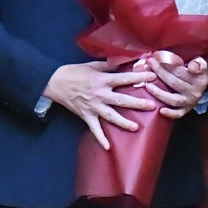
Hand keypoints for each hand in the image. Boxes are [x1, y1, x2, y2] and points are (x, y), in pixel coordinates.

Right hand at [43, 60, 158, 149]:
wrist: (55, 82)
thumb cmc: (74, 72)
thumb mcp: (92, 65)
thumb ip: (109, 64)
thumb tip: (125, 60)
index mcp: (102, 80)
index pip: (123, 78)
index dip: (138, 76)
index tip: (152, 76)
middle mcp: (100, 94)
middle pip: (121, 100)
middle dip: (137, 103)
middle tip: (152, 106)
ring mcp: (93, 107)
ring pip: (111, 116)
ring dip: (123, 122)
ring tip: (136, 127)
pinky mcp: (86, 115)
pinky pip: (94, 128)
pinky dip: (100, 138)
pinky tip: (108, 147)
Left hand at [144, 51, 207, 118]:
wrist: (203, 83)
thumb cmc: (199, 71)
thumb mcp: (202, 63)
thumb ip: (198, 63)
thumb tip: (192, 67)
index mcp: (199, 80)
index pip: (180, 72)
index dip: (166, 65)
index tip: (155, 59)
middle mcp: (195, 92)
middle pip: (174, 83)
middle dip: (159, 73)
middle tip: (149, 65)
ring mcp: (190, 102)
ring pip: (173, 99)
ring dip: (159, 93)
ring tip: (147, 86)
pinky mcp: (186, 110)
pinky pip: (178, 114)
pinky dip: (170, 113)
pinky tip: (160, 110)